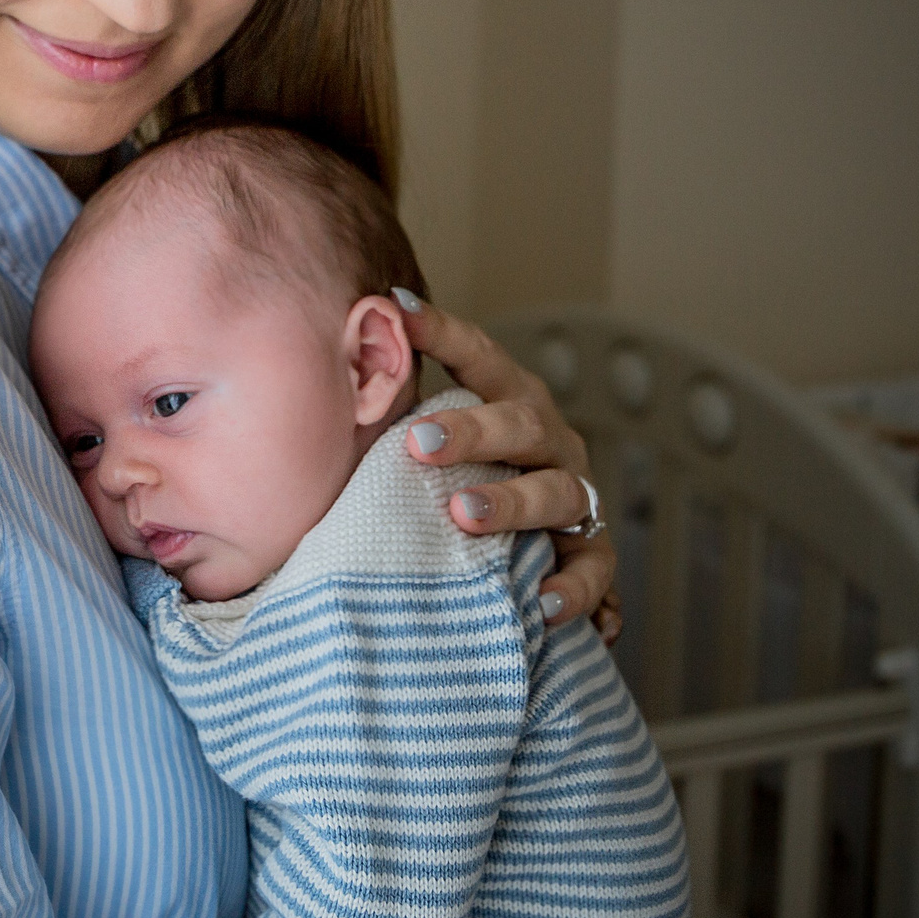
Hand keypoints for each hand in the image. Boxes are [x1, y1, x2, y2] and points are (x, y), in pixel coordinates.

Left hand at [394, 292, 616, 636]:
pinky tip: (544, 607)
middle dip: (472, 430)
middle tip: (418, 444)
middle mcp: (549, 442)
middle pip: (521, 422)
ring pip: (556, 492)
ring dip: (511, 502)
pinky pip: (593, 570)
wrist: (534, 553)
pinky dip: (574, 589)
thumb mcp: (431, 450)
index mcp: (510, 403)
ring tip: (463, 515)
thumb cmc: (461, 483)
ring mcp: (575, 495)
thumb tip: (325, 390)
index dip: (444, 332)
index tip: (398, 310)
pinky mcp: (592, 552)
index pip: (482, 358)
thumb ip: (392, 425)